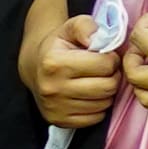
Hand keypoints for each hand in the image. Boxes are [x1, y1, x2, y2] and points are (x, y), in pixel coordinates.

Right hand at [20, 0, 127, 130]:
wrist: (34, 67)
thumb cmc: (59, 46)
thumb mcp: (71, 27)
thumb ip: (87, 27)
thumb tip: (98, 38)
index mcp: (54, 63)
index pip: (105, 65)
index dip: (112, 58)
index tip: (105, 56)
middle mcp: (52, 87)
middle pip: (108, 86)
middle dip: (113, 76)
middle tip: (106, 70)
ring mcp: (55, 107)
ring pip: (104, 103)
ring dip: (107, 92)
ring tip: (97, 80)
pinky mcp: (59, 121)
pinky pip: (96, 118)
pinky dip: (99, 107)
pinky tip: (90, 94)